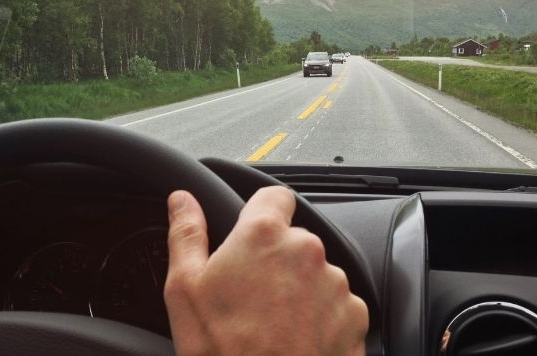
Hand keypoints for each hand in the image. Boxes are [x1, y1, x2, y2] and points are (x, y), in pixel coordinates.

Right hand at [164, 186, 367, 355]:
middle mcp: (307, 251)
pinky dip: (321, 317)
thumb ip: (187, 233)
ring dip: (299, 288)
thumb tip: (182, 200)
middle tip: (251, 295)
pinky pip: (336, 304)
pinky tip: (295, 339)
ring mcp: (335, 284)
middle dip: (275, 259)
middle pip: (293, 239)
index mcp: (264, 235)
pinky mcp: (354, 317)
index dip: (262, 212)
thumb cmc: (222, 351)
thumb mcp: (185, 289)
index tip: (253, 234)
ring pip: (315, 273)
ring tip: (272, 323)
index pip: (275, 196)